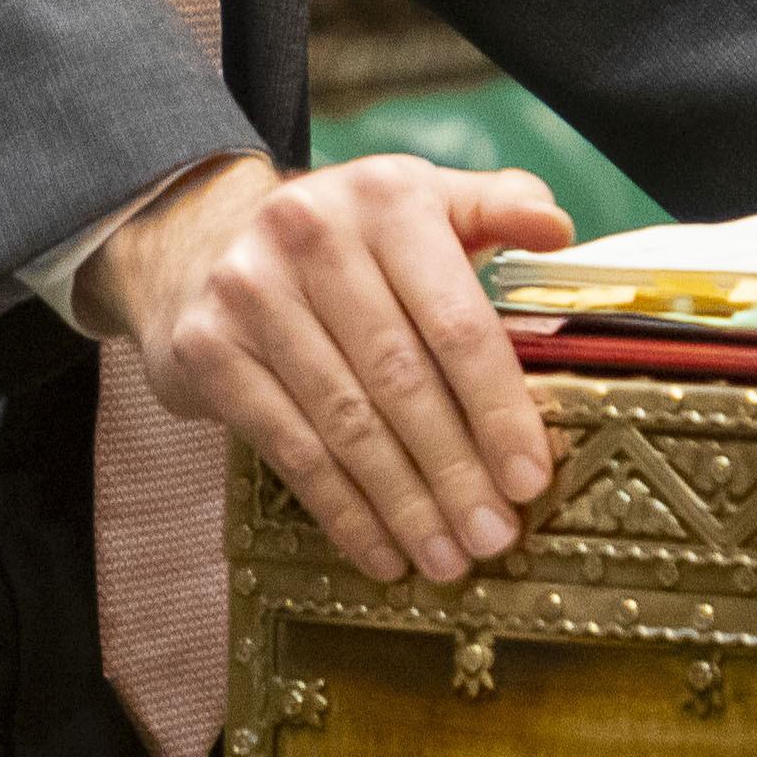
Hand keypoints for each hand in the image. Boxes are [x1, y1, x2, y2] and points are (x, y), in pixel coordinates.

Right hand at [92, 149, 572, 586]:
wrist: (198, 243)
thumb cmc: (344, 242)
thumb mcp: (418, 204)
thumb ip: (493, 208)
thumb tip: (559, 229)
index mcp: (386, 198)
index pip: (455, 319)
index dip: (497, 406)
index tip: (531, 477)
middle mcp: (312, 233)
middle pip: (401, 378)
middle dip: (455, 470)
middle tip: (494, 536)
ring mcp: (251, 292)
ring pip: (347, 422)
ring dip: (405, 503)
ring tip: (448, 558)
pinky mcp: (208, 349)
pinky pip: (291, 447)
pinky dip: (343, 510)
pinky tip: (382, 552)